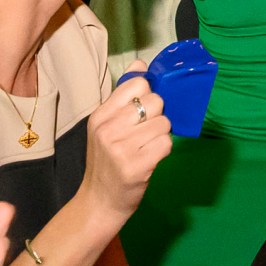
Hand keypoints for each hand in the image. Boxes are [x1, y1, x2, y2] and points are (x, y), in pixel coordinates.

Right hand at [77, 66, 171, 222]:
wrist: (99, 201)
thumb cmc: (107, 160)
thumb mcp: (106, 125)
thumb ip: (123, 96)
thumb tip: (141, 64)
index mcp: (100, 115)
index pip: (137, 84)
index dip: (148, 94)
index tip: (143, 109)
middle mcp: (108, 129)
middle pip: (155, 102)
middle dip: (157, 116)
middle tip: (145, 133)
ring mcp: (121, 148)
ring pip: (164, 123)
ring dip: (161, 135)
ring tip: (146, 147)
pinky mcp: (136, 166)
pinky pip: (166, 143)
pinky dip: (163, 150)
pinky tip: (150, 158)